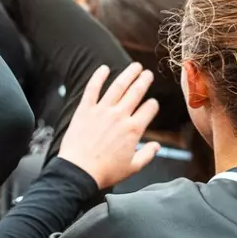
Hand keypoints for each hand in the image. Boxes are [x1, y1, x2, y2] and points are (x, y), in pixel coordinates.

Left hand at [56, 63, 161, 189]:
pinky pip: (92, 89)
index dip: (153, 105)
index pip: (149, 110)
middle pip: (136, 93)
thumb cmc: (105, 172)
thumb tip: (157, 146)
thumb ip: (147, 155)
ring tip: (135, 66)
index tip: (152, 103)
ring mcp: (102, 111)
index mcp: (133, 130)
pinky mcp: (85, 109)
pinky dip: (98, 77)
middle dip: (144, 81)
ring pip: (118, 86)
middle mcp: (120, 116)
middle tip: (148, 73)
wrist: (79, 171)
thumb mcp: (132, 167)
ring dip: (128, 74)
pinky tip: (104, 68)